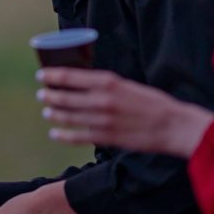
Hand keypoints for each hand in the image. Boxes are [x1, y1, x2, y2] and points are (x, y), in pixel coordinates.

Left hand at [36, 68, 213, 157]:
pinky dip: (63, 135)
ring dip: (54, 113)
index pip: (70, 76)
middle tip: (42, 94)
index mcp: (108, 82)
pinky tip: (55, 133)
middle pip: (65, 96)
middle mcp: (101, 99)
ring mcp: (102, 120)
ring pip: (68, 116)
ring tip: (47, 111)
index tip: (41, 75)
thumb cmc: (152, 102)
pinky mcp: (106, 137)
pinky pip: (77, 136)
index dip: (52, 76)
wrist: (172, 125)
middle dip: (50, 95)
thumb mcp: (128, 85)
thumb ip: (106, 85)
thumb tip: (84, 84)